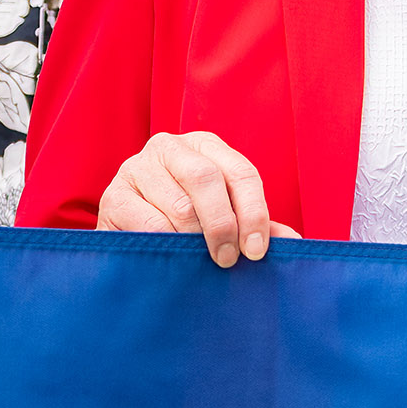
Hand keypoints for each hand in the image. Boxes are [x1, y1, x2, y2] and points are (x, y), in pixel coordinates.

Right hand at [97, 130, 280, 266]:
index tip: (257, 251)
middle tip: (229, 260)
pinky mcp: (113, 196)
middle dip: (223, 225)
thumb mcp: (223, 216)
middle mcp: (169, 146)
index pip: (241, 172)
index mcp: (204, 145)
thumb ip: (256, 226)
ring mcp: (136, 168)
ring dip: (195, 241)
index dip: (254, 213)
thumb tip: (294, 243)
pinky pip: (149, 225)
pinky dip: (168, 246)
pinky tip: (173, 259)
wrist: (128, 233)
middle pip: (206, 179)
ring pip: (178, 206)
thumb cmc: (186, 223)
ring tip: (200, 262)